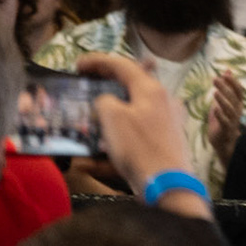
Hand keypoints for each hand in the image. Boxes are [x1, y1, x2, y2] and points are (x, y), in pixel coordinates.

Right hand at [76, 52, 210, 214]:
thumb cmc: (139, 147)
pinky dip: (117, 138)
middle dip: (105, 86)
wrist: (168, 183)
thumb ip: (105, 102)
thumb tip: (106, 101)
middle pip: (131, 86)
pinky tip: (95, 158)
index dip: (99, 62)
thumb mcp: (113, 118)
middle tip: (85, 88)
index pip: (123, 66)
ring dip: (109, 114)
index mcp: (151, 89)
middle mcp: (163, 100)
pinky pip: (136, 134)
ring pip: (133, 110)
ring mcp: (167, 121)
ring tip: (88, 120)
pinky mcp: (165, 141)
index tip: (77, 65)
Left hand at [206, 70, 245, 170]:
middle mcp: (237, 111)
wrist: (224, 143)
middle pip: (232, 97)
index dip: (233, 82)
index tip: (225, 74)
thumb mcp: (223, 101)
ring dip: (222, 100)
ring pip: (229, 109)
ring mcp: (233, 120)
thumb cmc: (223, 120)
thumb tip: (227, 70)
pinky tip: (214, 109)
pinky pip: (224, 121)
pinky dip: (220, 115)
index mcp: (238, 104)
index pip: (238, 90)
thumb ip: (225, 87)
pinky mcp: (226, 129)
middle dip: (224, 87)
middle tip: (215, 79)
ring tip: (215, 92)